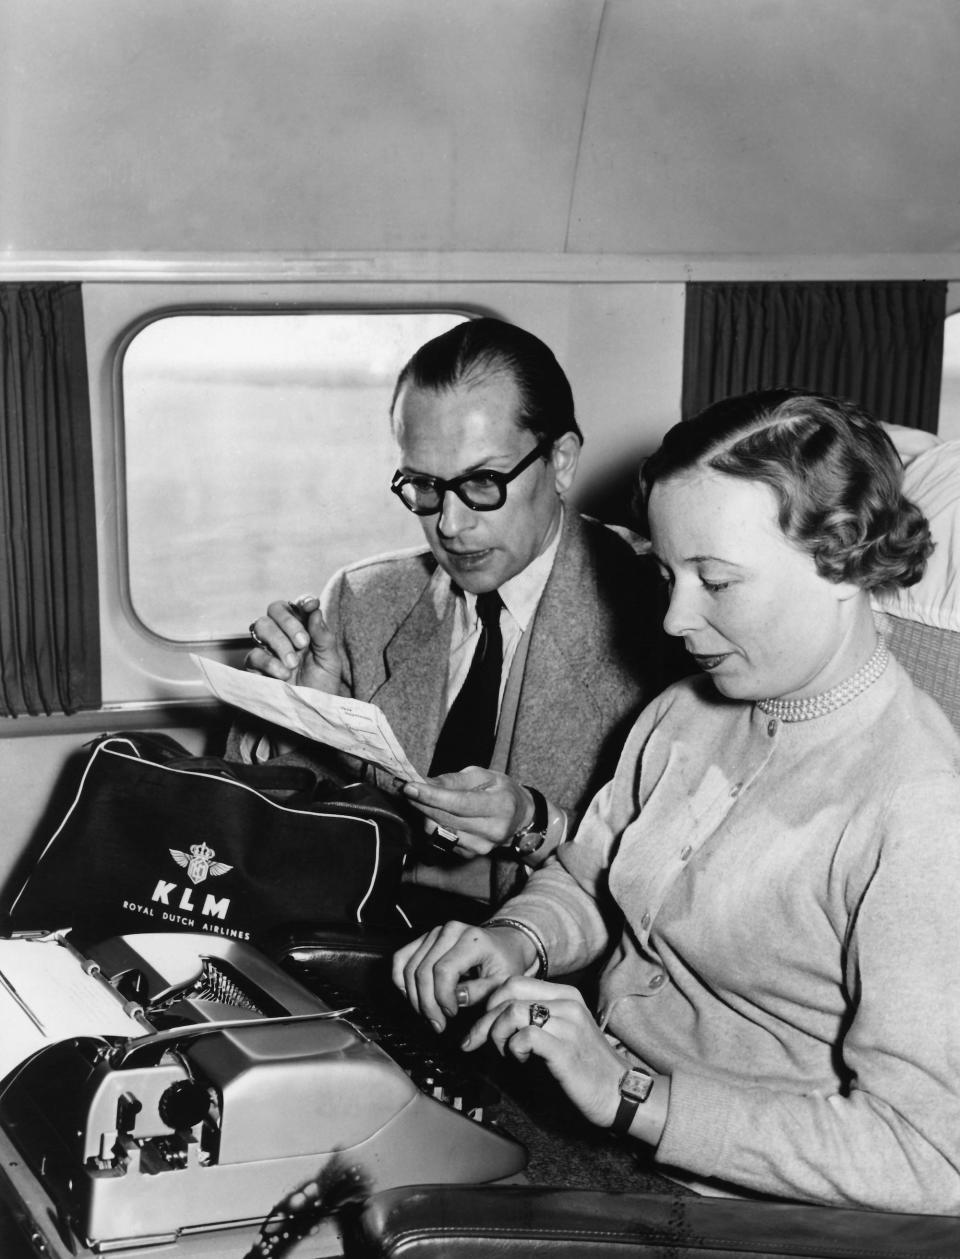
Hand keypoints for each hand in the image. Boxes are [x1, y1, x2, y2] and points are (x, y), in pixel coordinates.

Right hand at [245, 594, 345, 692]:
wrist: (310, 714)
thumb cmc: (322, 686)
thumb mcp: (330, 661)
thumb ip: (323, 636)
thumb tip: (315, 611)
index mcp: (304, 628)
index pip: (298, 605)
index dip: (303, 601)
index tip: (311, 605)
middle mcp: (283, 634)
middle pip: (275, 609)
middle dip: (289, 622)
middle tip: (303, 643)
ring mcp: (267, 648)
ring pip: (261, 625)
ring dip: (279, 641)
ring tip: (293, 663)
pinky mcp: (255, 667)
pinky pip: (254, 654)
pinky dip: (269, 662)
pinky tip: (283, 674)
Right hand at [392, 920, 532, 1033]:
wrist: (504, 943)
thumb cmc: (505, 962)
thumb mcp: (503, 981)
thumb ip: (479, 992)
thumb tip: (455, 999)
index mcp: (472, 939)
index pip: (444, 971)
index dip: (442, 998)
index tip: (451, 1015)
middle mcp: (450, 931)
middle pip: (423, 971)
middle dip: (427, 1004)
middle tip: (437, 1023)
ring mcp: (434, 933)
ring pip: (409, 968)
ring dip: (414, 997)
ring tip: (428, 1014)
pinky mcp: (424, 938)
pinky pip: (401, 958)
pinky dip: (401, 980)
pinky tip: (412, 996)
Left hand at [401, 768, 531, 855]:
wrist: (519, 818)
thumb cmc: (500, 791)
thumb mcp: (482, 776)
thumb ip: (453, 780)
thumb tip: (424, 782)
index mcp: (500, 806)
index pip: (460, 803)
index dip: (432, 796)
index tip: (409, 787)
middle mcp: (492, 830)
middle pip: (446, 818)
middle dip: (421, 802)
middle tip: (407, 788)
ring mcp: (482, 847)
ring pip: (439, 830)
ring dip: (425, 813)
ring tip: (422, 799)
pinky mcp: (471, 855)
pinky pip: (442, 839)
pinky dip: (433, 825)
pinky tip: (435, 813)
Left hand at [462, 977, 641, 1130]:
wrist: (619, 1092)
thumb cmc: (585, 1066)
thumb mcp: (560, 1033)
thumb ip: (534, 1019)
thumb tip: (493, 1019)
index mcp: (565, 995)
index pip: (514, 982)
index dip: (489, 1002)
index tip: (479, 1025)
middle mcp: (567, 1003)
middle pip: (509, 992)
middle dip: (485, 1018)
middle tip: (477, 1041)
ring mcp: (568, 1024)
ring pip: (513, 1011)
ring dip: (498, 1034)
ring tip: (506, 1052)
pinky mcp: (565, 1049)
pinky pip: (525, 1035)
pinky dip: (514, 1048)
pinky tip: (523, 1060)